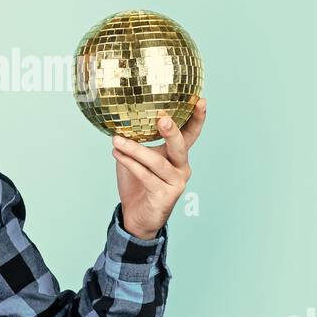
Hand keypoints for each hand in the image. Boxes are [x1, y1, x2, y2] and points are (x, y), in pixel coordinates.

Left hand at [111, 97, 205, 238]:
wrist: (136, 216)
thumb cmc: (137, 184)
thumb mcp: (138, 158)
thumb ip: (137, 141)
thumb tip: (120, 119)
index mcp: (178, 156)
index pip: (191, 134)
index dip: (197, 117)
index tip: (200, 100)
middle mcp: (182, 168)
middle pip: (180, 146)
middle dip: (172, 131)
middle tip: (162, 118)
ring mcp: (176, 183)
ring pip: (157, 162)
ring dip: (135, 149)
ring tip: (116, 139)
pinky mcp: (165, 196)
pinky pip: (146, 176)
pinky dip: (130, 164)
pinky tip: (117, 154)